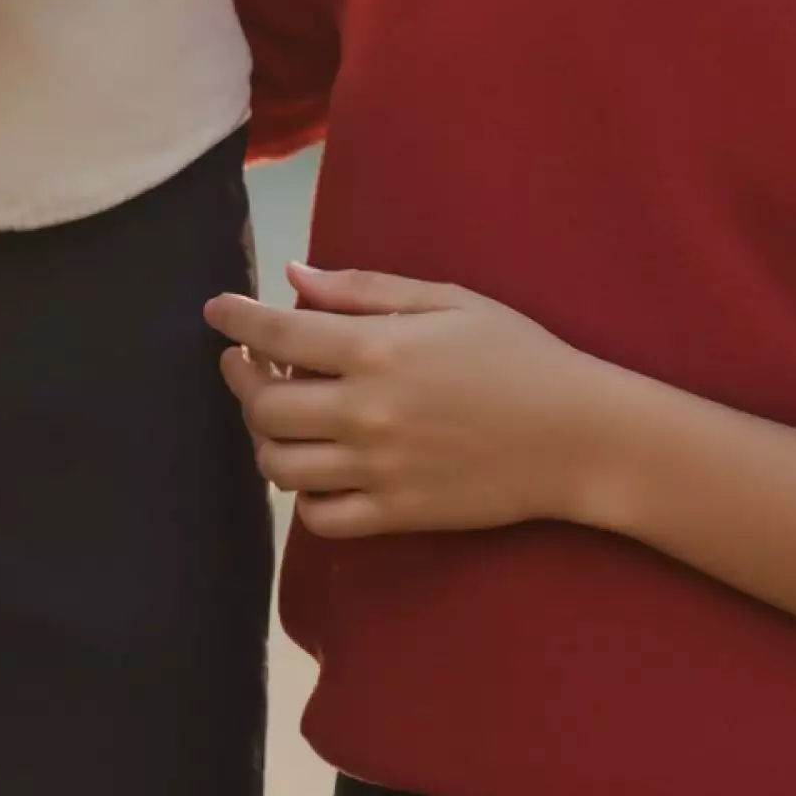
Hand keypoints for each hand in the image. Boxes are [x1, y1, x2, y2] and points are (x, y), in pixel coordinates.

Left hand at [203, 264, 614, 539]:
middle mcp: (366, 413)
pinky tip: (318, 465)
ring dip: (266, 437)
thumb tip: (292, 277)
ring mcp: (378, 470)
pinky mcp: (397, 514)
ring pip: (280, 465)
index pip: (276, 335)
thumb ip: (362, 290)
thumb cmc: (516, 354)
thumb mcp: (445, 301)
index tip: (217, 311)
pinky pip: (319, 517)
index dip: (236, 320)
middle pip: (263, 408)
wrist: (578, 437)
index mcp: (376, 350)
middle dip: (242, 380)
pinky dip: (304, 493)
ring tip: (282, 413)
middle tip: (248, 363)